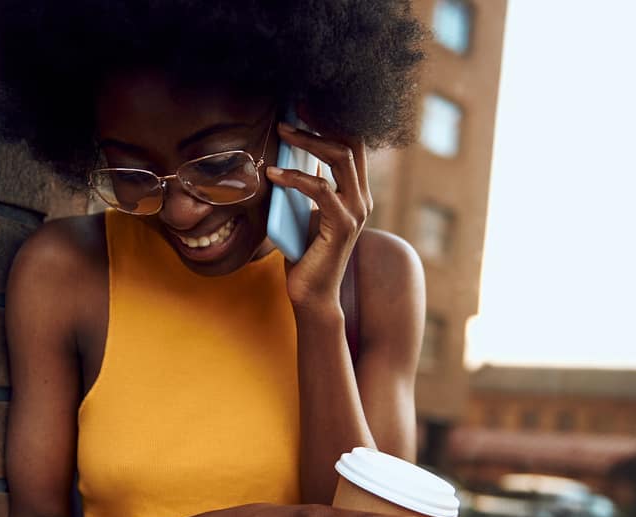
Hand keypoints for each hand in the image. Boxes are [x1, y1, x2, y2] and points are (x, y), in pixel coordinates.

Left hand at [264, 119, 372, 313]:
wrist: (311, 294)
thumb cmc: (303, 253)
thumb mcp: (301, 211)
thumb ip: (302, 186)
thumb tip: (285, 152)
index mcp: (355, 192)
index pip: (352, 144)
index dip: (332, 120)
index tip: (304, 104)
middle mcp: (361, 198)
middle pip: (350, 143)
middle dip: (322, 120)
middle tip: (294, 107)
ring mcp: (355, 211)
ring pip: (340, 159)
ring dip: (308, 141)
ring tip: (281, 132)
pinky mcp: (342, 225)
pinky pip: (321, 189)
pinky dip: (296, 177)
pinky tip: (274, 174)